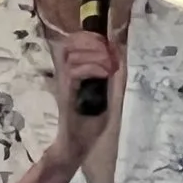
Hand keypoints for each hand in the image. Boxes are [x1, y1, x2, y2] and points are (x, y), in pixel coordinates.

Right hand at [52, 29, 122, 164]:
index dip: (88, 37)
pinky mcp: (65, 93)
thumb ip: (110, 76)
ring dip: (95, 55)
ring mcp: (64, 83)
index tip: (107, 43)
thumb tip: (119, 54)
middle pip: (70, 43)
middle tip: (109, 54)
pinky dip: (91, 68)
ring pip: (73, 55)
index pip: (72, 42)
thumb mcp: (105, 95)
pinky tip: (104, 74)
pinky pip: (74, 72)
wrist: (76, 146)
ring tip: (109, 66)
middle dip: (92, 42)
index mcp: (72, 72)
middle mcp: (65, 74)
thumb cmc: (89, 123)